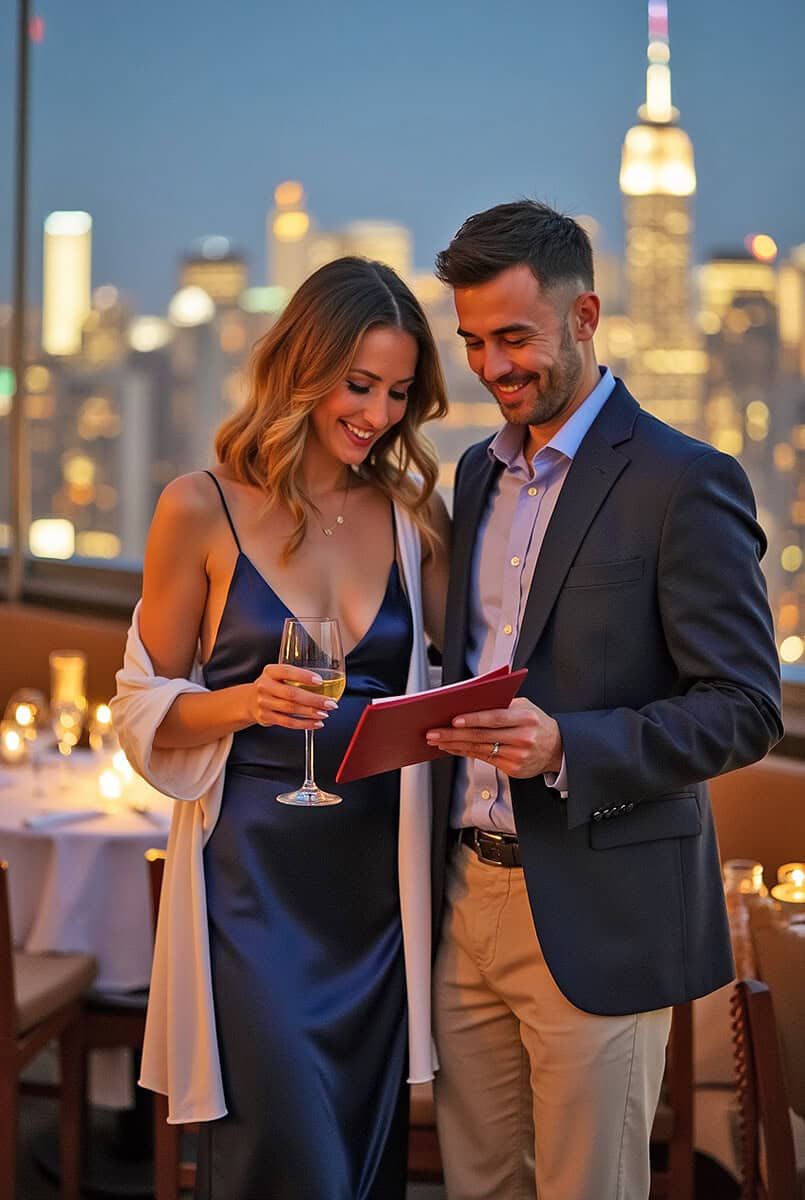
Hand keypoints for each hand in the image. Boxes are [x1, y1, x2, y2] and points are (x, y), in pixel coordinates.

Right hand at [249, 664, 336, 729]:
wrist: (250, 700)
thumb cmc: (272, 686)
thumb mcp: (278, 675)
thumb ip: (296, 676)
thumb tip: (327, 683)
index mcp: (270, 671)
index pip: (287, 671)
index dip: (304, 676)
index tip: (320, 681)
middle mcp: (265, 686)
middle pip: (292, 694)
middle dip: (314, 699)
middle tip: (330, 703)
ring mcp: (264, 703)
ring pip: (291, 709)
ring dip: (311, 713)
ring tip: (325, 713)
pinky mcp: (266, 717)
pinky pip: (288, 722)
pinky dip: (305, 724)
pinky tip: (316, 723)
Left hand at [426, 697, 562, 778]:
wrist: (557, 748)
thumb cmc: (536, 722)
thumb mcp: (525, 707)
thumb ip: (502, 704)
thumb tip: (470, 704)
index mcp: (525, 718)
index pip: (494, 718)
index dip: (473, 719)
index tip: (453, 720)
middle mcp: (523, 738)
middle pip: (482, 736)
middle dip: (454, 735)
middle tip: (434, 732)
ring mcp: (518, 756)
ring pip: (480, 750)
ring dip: (455, 745)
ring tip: (438, 741)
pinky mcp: (513, 769)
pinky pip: (484, 760)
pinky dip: (466, 753)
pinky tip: (454, 748)